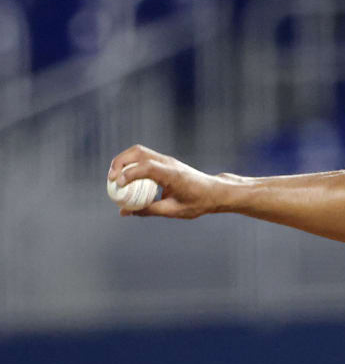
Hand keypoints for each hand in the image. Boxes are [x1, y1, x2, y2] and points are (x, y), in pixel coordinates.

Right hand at [107, 145, 224, 218]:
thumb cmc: (198, 202)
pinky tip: (124, 177)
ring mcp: (166, 160)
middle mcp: (168, 163)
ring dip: (123, 160)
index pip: (147, 167)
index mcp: (172, 174)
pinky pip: (143, 157)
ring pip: (138, 151)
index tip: (117, 184)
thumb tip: (123, 212)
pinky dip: (130, 163)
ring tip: (113, 177)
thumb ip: (148, 210)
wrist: (215, 192)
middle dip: (119, 162)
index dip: (129, 173)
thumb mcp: (173, 210)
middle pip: (138, 152)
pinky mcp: (165, 162)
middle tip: (110, 179)